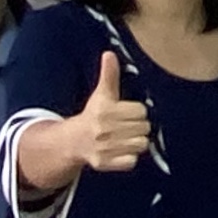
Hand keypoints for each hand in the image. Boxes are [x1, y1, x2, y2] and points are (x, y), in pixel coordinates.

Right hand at [68, 50, 151, 171]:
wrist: (73, 141)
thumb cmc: (93, 114)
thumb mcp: (101, 94)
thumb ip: (109, 74)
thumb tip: (109, 53)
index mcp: (105, 110)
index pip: (141, 111)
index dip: (137, 112)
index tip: (127, 113)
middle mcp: (103, 130)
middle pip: (144, 128)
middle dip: (138, 127)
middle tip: (126, 127)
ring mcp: (104, 148)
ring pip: (141, 145)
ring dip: (136, 142)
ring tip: (125, 138)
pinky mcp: (104, 164)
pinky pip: (132, 161)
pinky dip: (129, 157)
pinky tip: (120, 151)